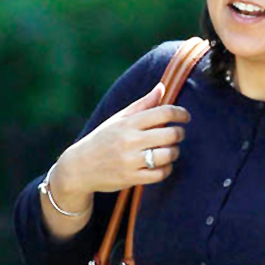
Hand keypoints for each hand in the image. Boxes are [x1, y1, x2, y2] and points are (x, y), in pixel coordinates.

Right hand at [52, 82, 190, 196]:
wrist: (78, 168)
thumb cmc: (103, 138)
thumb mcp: (119, 119)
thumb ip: (143, 104)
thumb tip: (162, 87)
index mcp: (128, 123)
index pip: (163, 113)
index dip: (180, 113)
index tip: (185, 117)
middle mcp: (130, 140)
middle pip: (170, 134)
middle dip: (179, 133)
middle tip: (178, 134)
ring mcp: (130, 160)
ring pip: (168, 155)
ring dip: (175, 152)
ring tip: (171, 149)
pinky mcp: (131, 178)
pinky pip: (160, 174)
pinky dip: (167, 169)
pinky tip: (164, 164)